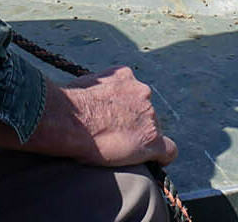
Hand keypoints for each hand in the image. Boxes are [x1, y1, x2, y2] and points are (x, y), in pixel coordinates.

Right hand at [42, 65, 178, 166]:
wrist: (72, 120)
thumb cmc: (69, 104)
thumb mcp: (84, 84)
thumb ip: (97, 88)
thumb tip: (92, 98)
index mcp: (125, 76)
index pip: (135, 92)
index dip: (128, 108)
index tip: (119, 119)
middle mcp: (142, 92)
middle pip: (146, 111)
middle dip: (134, 123)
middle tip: (115, 136)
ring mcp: (150, 116)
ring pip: (154, 130)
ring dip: (141, 138)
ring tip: (121, 150)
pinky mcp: (152, 140)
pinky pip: (168, 150)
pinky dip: (162, 157)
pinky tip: (155, 162)